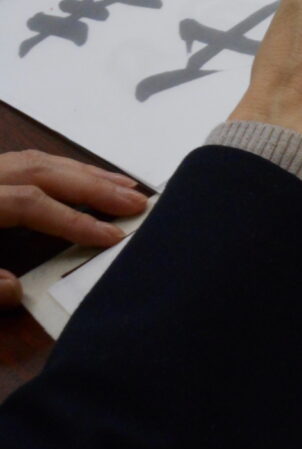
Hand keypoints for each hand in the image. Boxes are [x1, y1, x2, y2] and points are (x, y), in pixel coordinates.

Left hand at [0, 150, 146, 308]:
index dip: (74, 219)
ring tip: (125, 186)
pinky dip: (63, 170)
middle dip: (93, 186)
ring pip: (35, 160)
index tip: (113, 237)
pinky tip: (84, 180)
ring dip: (84, 174)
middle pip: (40, 170)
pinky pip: (27, 162)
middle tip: (137, 202)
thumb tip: (17, 289)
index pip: (30, 203)